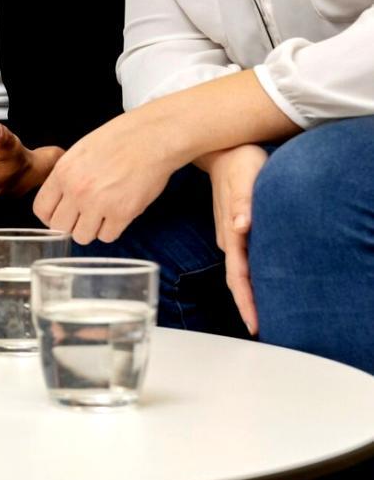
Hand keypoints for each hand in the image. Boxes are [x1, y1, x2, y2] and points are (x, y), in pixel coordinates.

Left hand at [33, 111, 177, 244]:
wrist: (151, 138)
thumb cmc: (118, 140)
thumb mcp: (79, 151)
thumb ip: (66, 176)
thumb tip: (59, 199)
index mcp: (63, 173)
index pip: (41, 209)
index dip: (50, 216)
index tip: (61, 215)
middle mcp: (77, 191)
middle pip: (59, 227)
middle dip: (70, 224)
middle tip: (83, 215)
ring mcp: (99, 204)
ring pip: (82, 237)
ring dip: (91, 229)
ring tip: (102, 214)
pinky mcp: (123, 214)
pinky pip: (107, 237)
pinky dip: (111, 230)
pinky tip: (117, 215)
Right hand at [205, 144, 266, 334]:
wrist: (220, 150)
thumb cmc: (238, 161)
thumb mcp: (245, 177)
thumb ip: (241, 203)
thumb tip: (241, 226)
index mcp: (231, 232)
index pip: (239, 275)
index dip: (246, 301)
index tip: (253, 324)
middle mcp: (228, 238)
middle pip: (237, 280)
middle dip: (247, 306)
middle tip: (259, 330)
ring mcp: (229, 235)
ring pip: (239, 271)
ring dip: (248, 293)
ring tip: (258, 315)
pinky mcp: (233, 230)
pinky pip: (241, 260)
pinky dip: (247, 277)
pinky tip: (254, 283)